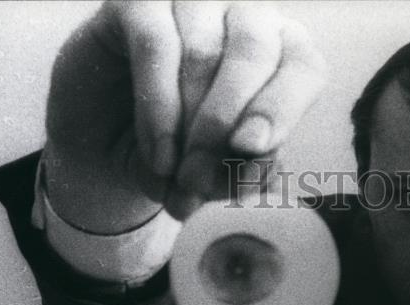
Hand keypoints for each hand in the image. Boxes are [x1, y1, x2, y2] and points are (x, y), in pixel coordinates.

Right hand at [43, 0, 325, 231]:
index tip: (252, 148)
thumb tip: (254, 164)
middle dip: (223, 128)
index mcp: (279, 55)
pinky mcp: (137, 4)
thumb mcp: (218, 177)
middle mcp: (242, 18)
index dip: (281, 107)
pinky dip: (158, 110)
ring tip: (173, 179)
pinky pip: (155, 46)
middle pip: (253, 55)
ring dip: (187, 129)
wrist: (107, 156)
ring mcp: (191, 4)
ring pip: (204, 54)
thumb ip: (245, 170)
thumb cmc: (180, 160)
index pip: (302, 66)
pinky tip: (157, 157)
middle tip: (196, 182)